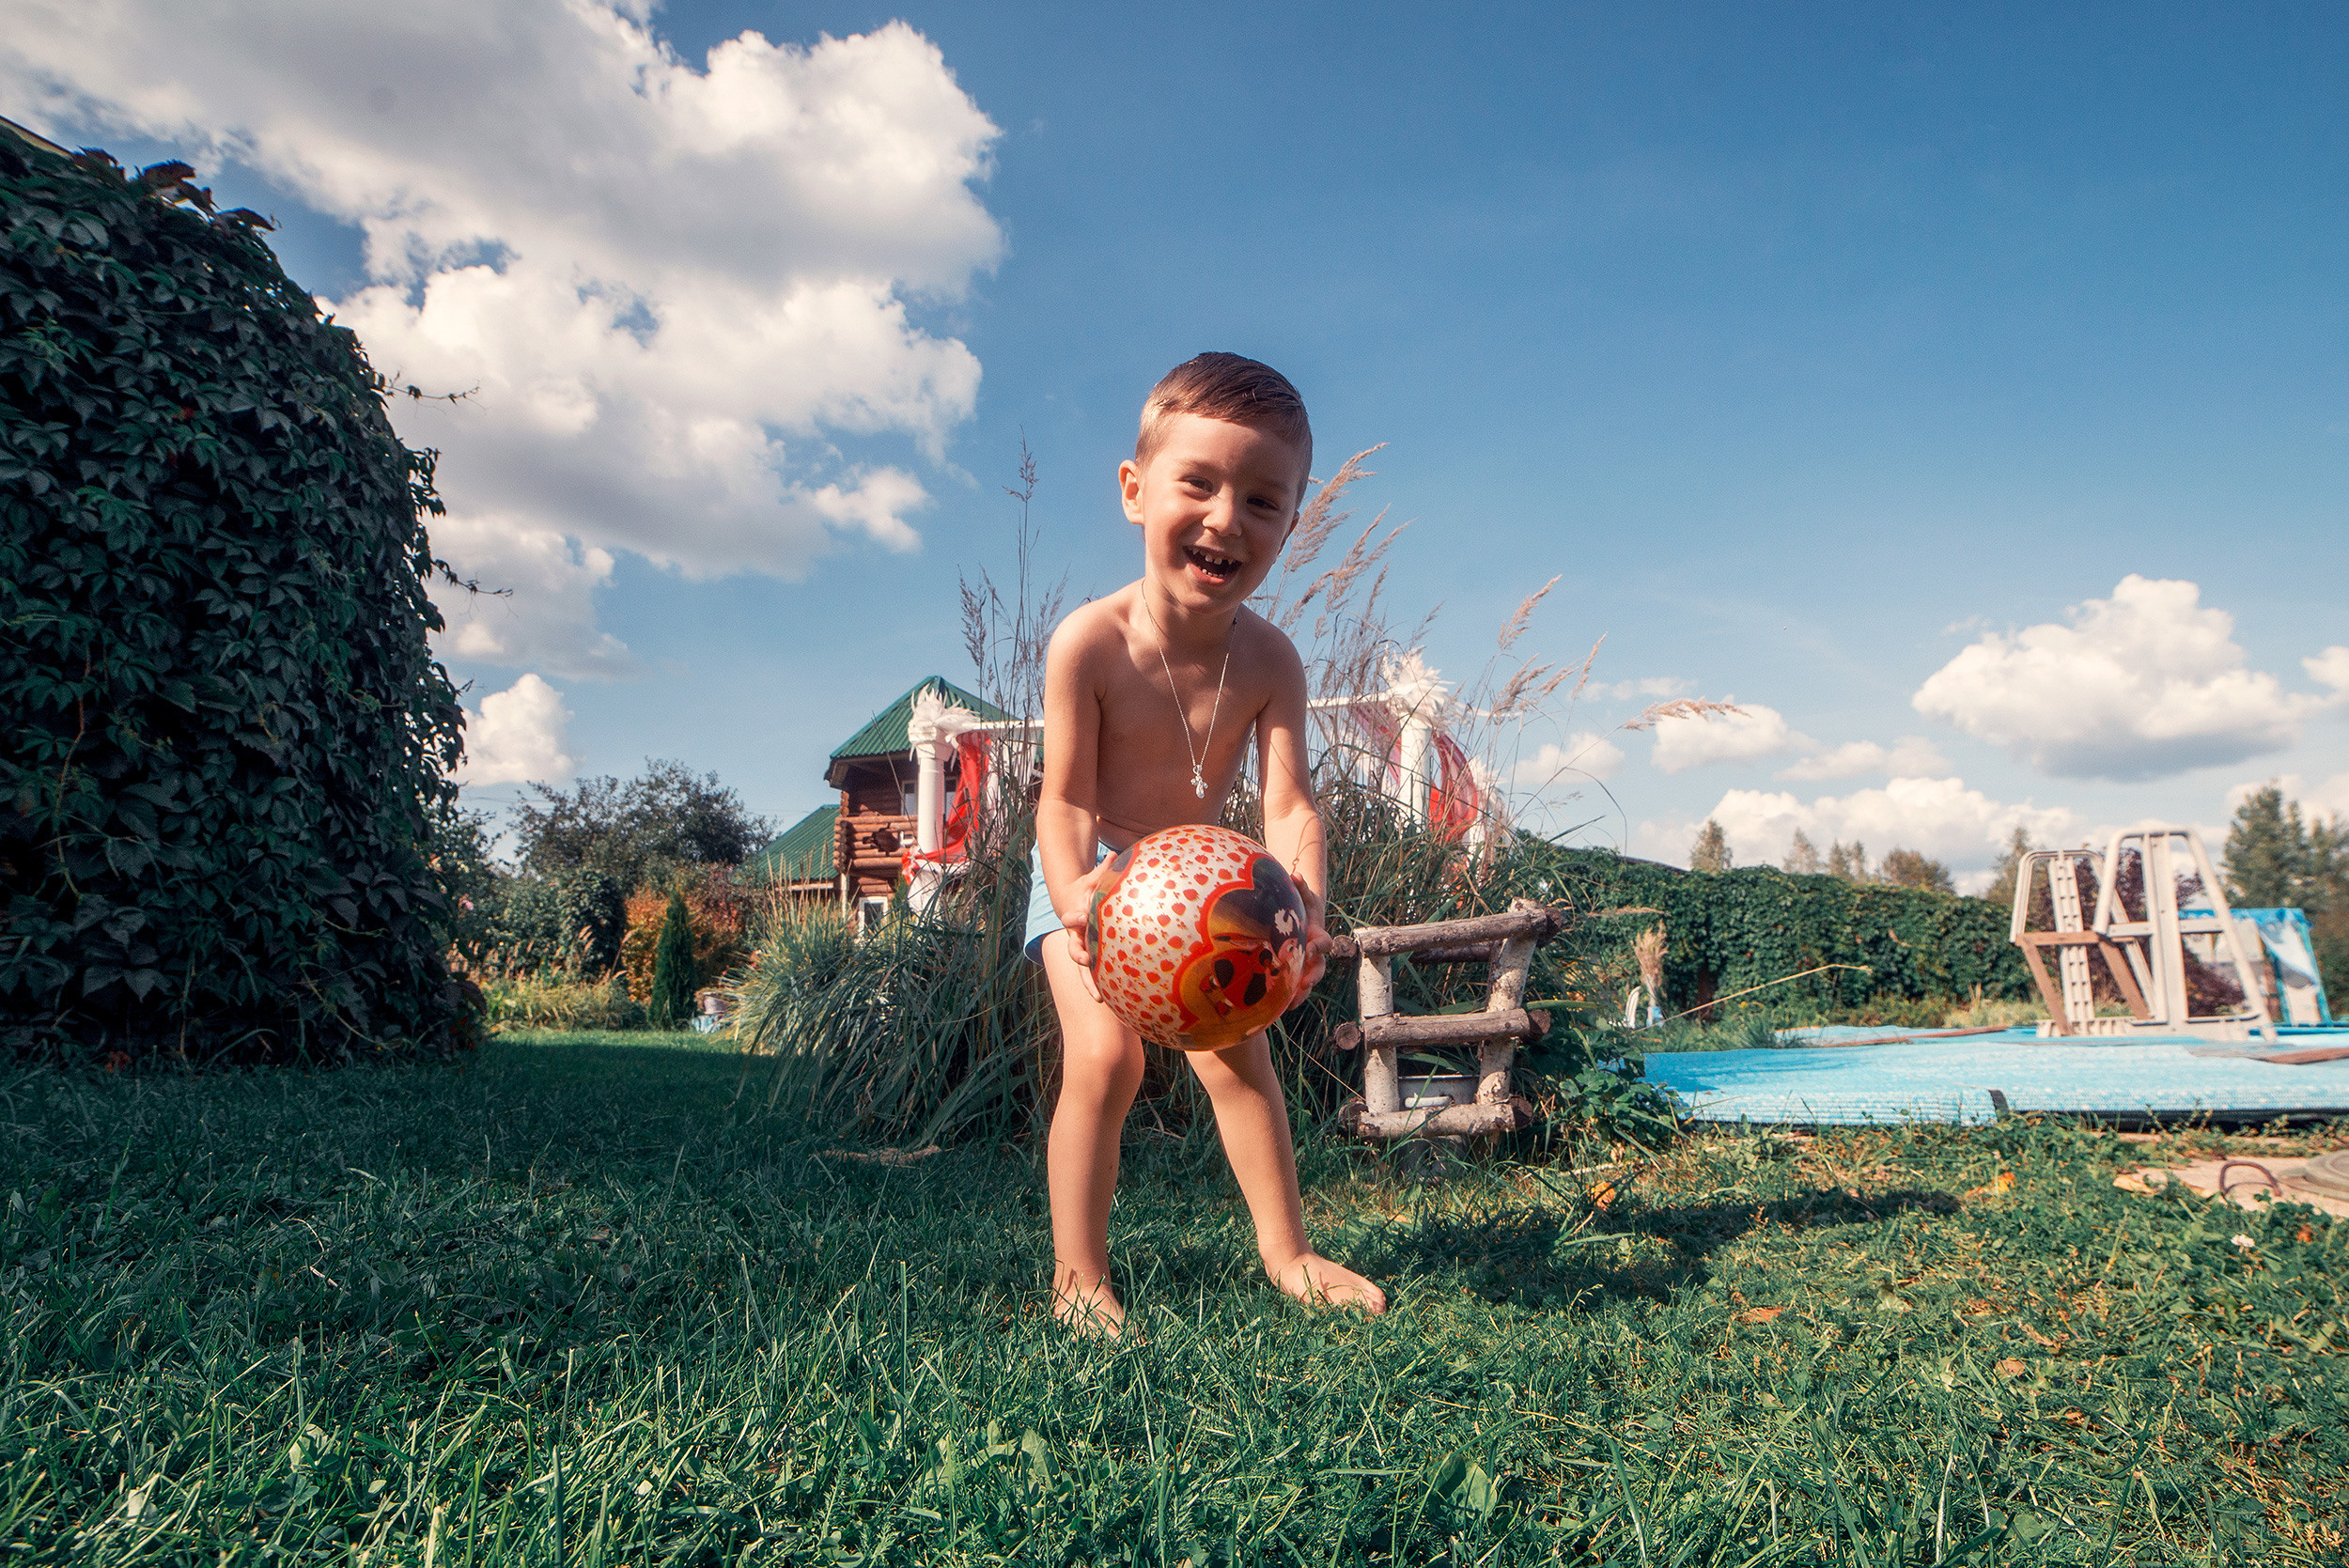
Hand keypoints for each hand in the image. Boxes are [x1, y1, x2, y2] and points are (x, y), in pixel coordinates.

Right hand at [1059, 861, 1107, 1001]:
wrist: (1072, 903)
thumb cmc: (1085, 890)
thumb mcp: (1091, 880)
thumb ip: (1101, 871)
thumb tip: (1114, 853)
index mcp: (1074, 918)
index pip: (1071, 919)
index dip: (1075, 918)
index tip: (1080, 918)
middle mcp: (1075, 937)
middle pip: (1074, 949)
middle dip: (1079, 956)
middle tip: (1086, 961)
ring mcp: (1082, 949)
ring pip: (1083, 969)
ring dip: (1089, 982)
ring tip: (1099, 998)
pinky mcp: (1090, 957)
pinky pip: (1094, 973)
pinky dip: (1099, 984)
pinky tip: (1110, 999)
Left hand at [1288, 887, 1330, 1004]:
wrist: (1300, 917)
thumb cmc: (1302, 905)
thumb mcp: (1302, 895)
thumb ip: (1300, 887)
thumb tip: (1295, 875)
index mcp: (1319, 936)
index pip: (1324, 944)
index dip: (1318, 947)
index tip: (1310, 949)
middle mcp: (1316, 954)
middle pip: (1319, 968)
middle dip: (1313, 977)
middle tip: (1304, 985)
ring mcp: (1307, 965)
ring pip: (1308, 981)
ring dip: (1301, 993)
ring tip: (1291, 1004)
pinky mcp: (1296, 971)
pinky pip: (1295, 986)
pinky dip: (1288, 995)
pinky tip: (1277, 1006)